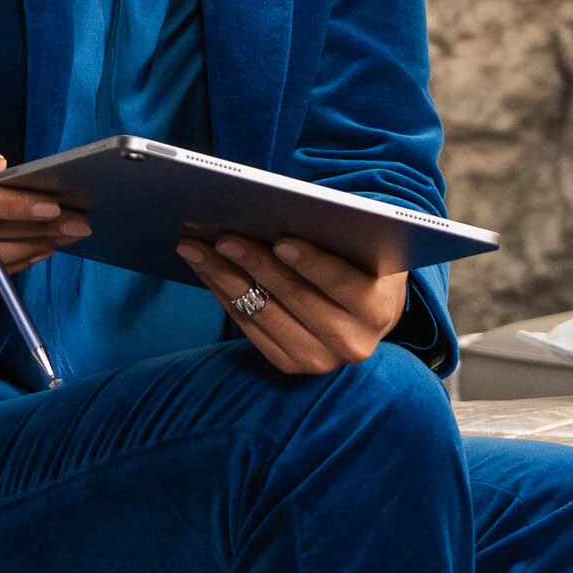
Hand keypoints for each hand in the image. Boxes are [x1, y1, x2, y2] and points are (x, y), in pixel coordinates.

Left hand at [178, 230, 406, 373]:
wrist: (364, 312)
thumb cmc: (360, 262)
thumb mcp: (362, 246)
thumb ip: (336, 231)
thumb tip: (281, 208)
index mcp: (378, 308)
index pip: (342, 282)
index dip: (311, 262)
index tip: (281, 241)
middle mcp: (353, 342)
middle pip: (294, 298)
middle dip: (254, 263)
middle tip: (220, 237)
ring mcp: (320, 360)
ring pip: (263, 313)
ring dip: (223, 278)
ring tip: (195, 248)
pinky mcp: (290, 365)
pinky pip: (248, 327)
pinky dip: (223, 295)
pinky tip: (204, 269)